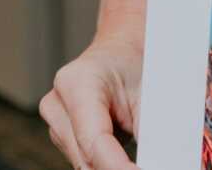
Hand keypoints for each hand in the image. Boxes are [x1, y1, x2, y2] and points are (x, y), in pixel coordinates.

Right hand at [39, 34, 141, 168]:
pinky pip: (85, 160)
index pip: (94, 140)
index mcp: (78, 82)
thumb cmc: (134, 63)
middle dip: (117, 168)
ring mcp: (55, 122)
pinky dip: (107, 163)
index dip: (117, 166)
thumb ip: (150, 127)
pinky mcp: (61, 136)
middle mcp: (58, 103)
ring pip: (84, 164)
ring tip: (137, 159)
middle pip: (86, 157)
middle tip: (145, 167)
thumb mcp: (149, 89)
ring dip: (111, 165)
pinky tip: (125, 159)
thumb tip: (155, 160)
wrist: (121, 52)